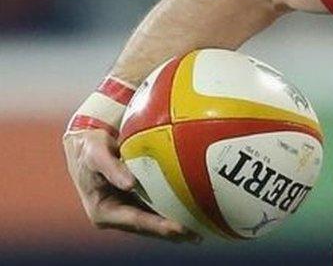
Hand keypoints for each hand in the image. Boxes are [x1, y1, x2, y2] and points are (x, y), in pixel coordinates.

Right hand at [63, 129, 198, 241]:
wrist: (84, 145)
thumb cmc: (89, 149)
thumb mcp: (96, 155)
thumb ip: (111, 168)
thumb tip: (129, 184)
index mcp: (103, 211)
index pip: (135, 221)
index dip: (157, 226)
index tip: (179, 228)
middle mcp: (115, 214)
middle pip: (147, 227)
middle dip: (171, 233)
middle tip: (196, 235)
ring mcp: (125, 209)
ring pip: (152, 221)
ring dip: (174, 227)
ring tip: (199, 232)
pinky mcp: (133, 201)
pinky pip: (154, 208)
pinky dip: (171, 211)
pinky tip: (191, 213)